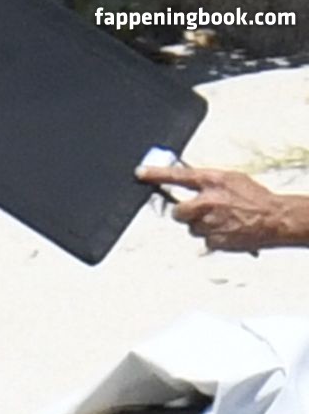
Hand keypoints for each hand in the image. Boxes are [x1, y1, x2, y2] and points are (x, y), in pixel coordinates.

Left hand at [136, 164, 296, 253]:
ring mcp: (209, 222)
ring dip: (202, 225)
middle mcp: (208, 201)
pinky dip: (212, 236)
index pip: (178, 176)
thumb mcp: (231, 180)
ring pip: (191, 227)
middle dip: (185, 213)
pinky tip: (227, 230)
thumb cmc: (254, 198)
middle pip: (178, 211)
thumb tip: (188, 182)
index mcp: (213, 181)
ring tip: (222, 220)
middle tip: (202, 211)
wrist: (274, 218)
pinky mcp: (212, 240)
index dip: (157, 175)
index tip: (140, 173)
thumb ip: (208, 182)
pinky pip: (203, 239)